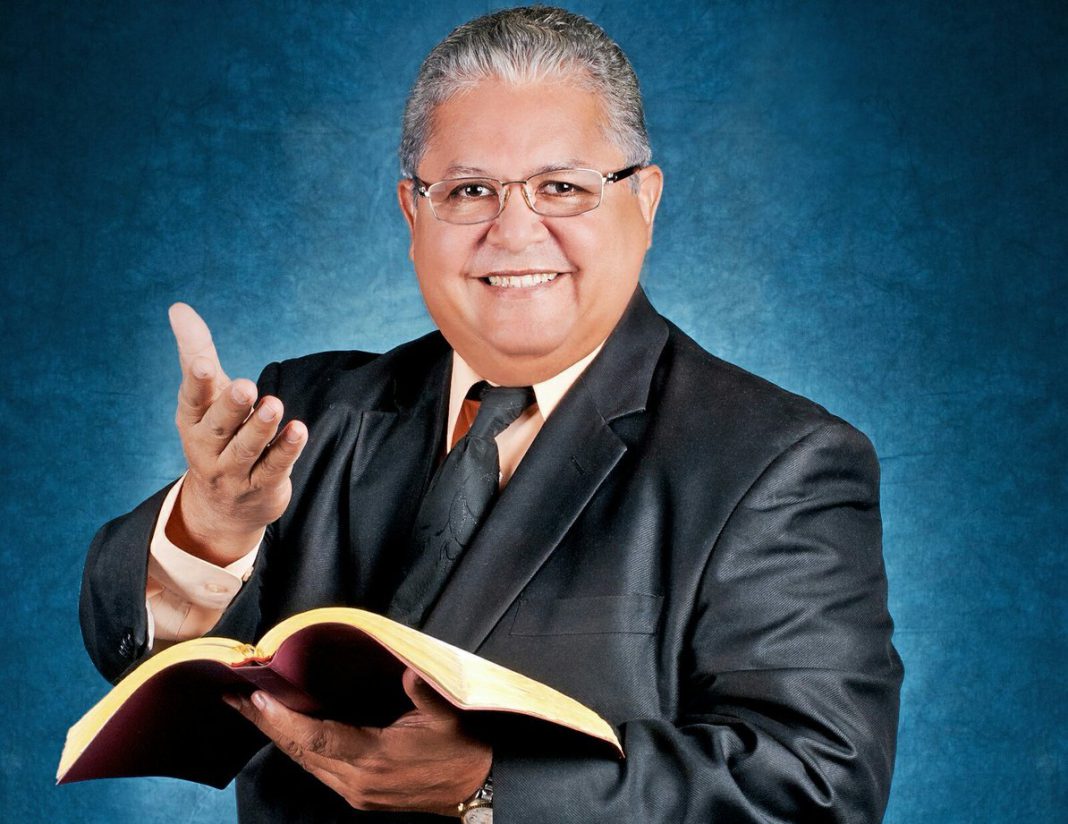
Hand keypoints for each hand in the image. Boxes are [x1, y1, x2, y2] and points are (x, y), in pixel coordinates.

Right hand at [167, 303, 307, 563]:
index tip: (203, 364)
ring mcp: (233, 471)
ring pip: (247, 449)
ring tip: (275, 404)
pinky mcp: (261, 487)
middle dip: (231, 406)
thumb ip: (197, 353)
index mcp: (192, 420)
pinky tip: (299, 430)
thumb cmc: (216, 435)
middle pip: (219, 426)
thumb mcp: (205, 397)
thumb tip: (178, 307)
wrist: (222, 507)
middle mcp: (207, 447)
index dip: (197, 383)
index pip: (193, 399)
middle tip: (247, 386)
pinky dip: (286, 449)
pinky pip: (274, 467)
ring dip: (261, 427)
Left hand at [225, 669, 491, 815]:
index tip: (256, 695)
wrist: (476, 788)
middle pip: (300, 751)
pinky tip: (285, 729)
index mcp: (376, 758)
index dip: (284, 718)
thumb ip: (424, 694)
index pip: (318, 737)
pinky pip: (317, 768)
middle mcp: (358, 781)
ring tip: (249, 708)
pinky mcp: (359, 795)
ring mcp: (356, 792)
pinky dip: (297, 745)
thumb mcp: (449, 716)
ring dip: (276, 735)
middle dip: (264, 724)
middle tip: (232, 697)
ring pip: (304, 762)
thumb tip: (408, 670)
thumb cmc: (463, 748)